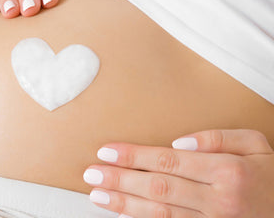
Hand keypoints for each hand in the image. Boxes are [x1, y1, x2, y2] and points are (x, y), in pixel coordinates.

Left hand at [83, 129, 273, 216]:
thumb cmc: (269, 174)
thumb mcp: (255, 144)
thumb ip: (217, 137)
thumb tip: (178, 142)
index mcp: (226, 171)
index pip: (168, 161)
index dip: (134, 156)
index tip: (107, 151)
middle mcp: (217, 200)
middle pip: (157, 188)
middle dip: (120, 180)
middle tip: (91, 174)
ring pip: (159, 213)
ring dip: (124, 204)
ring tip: (97, 195)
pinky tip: (122, 214)